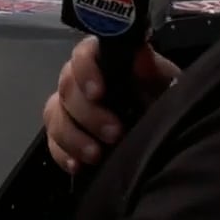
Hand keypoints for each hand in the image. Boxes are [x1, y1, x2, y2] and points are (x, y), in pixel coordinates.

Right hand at [42, 35, 180, 173]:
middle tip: (114, 133)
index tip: (98, 93)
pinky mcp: (65, 135)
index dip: (85, 71)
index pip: (83, 54)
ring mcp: (69, 107)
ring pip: (54, 115)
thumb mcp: (167, 85)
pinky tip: (77, 166)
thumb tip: (140, 56)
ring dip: (73, 137)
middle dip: (88, 114)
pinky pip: (52, 142)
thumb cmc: (164, 101)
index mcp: (104, 60)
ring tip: (96, 155)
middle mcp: (80, 79)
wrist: (163, 134)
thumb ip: (153, 71)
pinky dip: (62, 154)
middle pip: (67, 87)